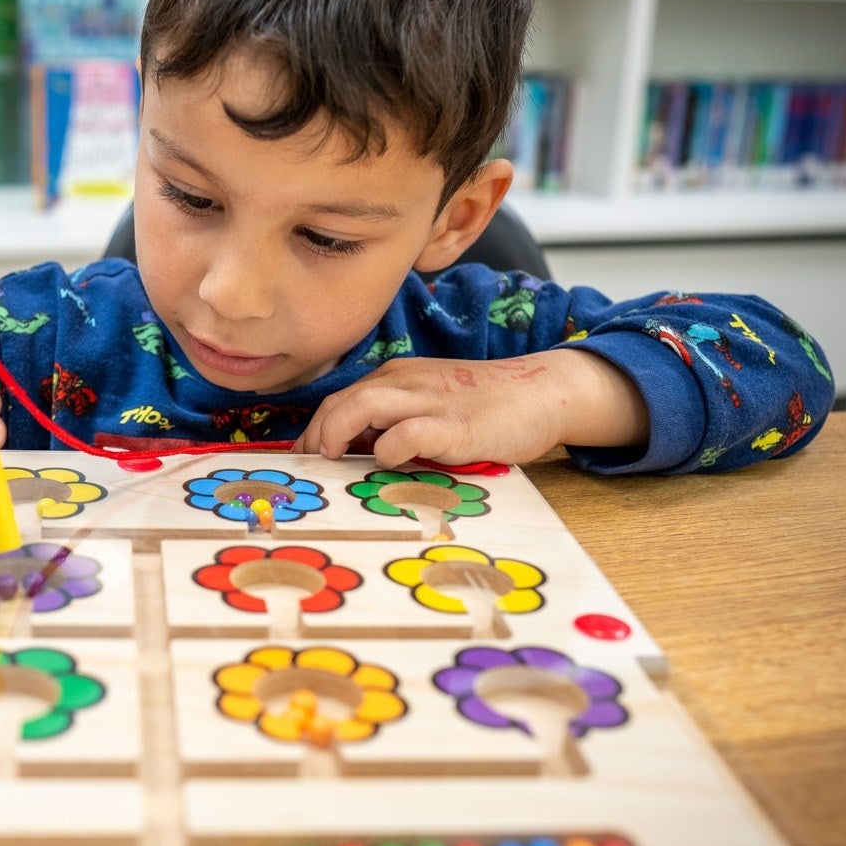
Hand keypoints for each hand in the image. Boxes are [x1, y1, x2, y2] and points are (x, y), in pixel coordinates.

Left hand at [293, 350, 648, 466]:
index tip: (303, 459)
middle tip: (310, 466)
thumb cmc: (484, 407)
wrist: (542, 392)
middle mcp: (406, 383)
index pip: (339, 400)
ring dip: (337, 433)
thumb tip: (355, 451)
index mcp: (397, 378)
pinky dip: (388, 449)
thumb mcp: (430, 405)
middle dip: (315, 435)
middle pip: (340, 402)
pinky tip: (387, 463)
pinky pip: (407, 432)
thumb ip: (394, 421)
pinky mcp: (454, 425)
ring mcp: (430, 401)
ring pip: (363, 405)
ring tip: (333, 460)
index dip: (314, 430)